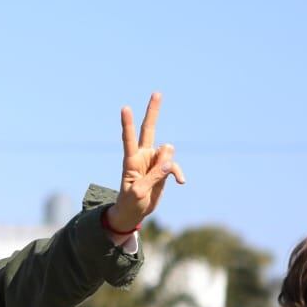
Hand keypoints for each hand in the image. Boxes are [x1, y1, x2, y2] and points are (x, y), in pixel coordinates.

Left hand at [105, 92, 185, 231]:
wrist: (133, 213)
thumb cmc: (130, 203)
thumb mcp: (140, 192)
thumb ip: (155, 175)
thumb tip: (170, 156)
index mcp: (131, 161)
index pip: (129, 139)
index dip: (128, 124)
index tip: (125, 108)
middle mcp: (142, 156)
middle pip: (149, 130)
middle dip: (153, 112)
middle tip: (157, 93)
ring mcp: (153, 161)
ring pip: (167, 153)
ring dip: (169, 165)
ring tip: (165, 180)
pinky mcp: (162, 169)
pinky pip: (174, 166)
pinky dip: (178, 173)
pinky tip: (181, 182)